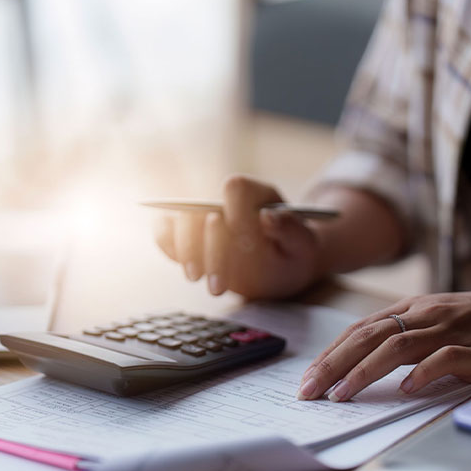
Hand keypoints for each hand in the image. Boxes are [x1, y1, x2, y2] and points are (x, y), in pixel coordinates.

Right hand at [154, 175, 320, 298]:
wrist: (284, 262)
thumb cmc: (295, 251)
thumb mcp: (303, 244)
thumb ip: (290, 229)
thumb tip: (267, 216)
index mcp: (256, 194)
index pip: (236, 188)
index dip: (236, 212)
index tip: (247, 242)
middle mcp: (226, 202)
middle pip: (202, 209)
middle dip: (208, 246)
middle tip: (218, 283)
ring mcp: (205, 219)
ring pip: (180, 222)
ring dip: (186, 251)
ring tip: (196, 279)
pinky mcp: (190, 238)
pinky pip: (166, 235)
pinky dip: (168, 247)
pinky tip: (185, 268)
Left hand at [297, 282, 470, 400]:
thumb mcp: (436, 321)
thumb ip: (404, 337)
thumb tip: (362, 363)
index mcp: (412, 308)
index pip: (360, 329)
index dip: (331, 353)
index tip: (308, 377)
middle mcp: (426, 315)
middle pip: (369, 336)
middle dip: (334, 364)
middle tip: (310, 390)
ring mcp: (451, 330)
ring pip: (398, 345)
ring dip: (365, 371)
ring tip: (342, 394)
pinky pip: (447, 358)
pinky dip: (424, 373)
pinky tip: (407, 389)